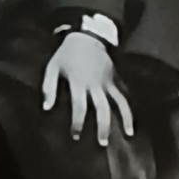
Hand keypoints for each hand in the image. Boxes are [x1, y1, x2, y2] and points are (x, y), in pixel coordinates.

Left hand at [42, 31, 132, 146]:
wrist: (87, 35)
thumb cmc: (66, 54)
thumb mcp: (52, 67)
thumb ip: (49, 88)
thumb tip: (46, 108)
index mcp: (78, 82)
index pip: (79, 106)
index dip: (77, 122)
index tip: (76, 136)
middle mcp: (95, 84)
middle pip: (102, 108)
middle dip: (103, 126)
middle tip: (102, 143)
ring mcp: (108, 81)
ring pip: (118, 102)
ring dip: (124, 118)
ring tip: (128, 134)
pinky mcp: (115, 79)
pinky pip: (124, 95)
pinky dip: (129, 108)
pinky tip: (132, 121)